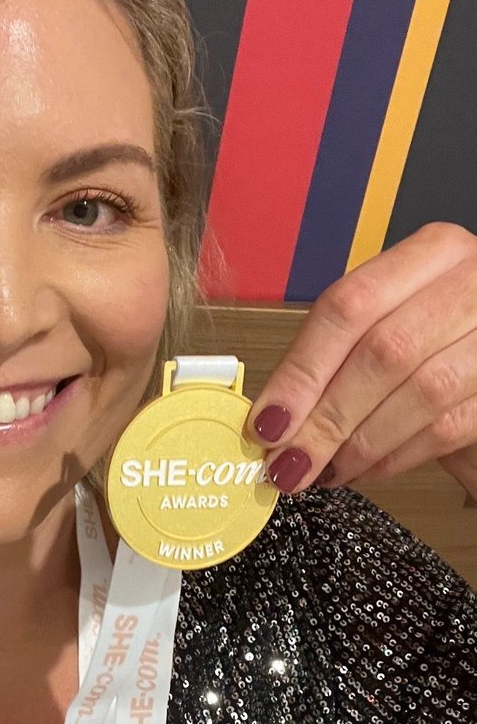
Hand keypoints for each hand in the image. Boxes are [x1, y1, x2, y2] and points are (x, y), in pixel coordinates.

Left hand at [244, 222, 476, 498]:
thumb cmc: (433, 343)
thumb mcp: (386, 325)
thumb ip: (333, 359)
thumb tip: (272, 417)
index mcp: (431, 253)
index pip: (349, 306)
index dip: (302, 371)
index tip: (266, 423)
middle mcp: (471, 282)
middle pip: (384, 351)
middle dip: (326, 418)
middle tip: (287, 462)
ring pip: (421, 391)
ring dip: (359, 443)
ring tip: (321, 470)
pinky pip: (447, 427)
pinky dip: (395, 457)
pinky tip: (363, 470)